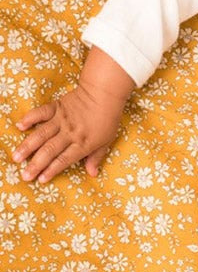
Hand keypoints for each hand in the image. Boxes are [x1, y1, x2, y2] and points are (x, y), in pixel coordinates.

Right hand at [13, 47, 134, 183]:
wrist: (105, 91)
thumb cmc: (108, 117)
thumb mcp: (107, 140)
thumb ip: (97, 157)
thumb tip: (92, 174)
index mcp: (83, 142)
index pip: (65, 159)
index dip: (52, 170)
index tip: (40, 179)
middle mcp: (70, 133)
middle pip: (51, 150)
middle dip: (36, 164)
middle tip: (25, 175)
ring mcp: (62, 119)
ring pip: (42, 134)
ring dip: (28, 146)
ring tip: (17, 157)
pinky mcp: (57, 107)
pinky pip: (42, 112)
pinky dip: (30, 118)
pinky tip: (20, 125)